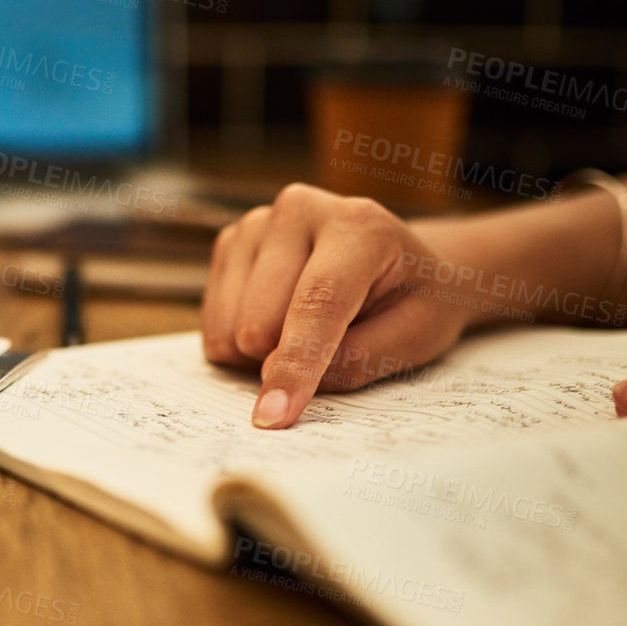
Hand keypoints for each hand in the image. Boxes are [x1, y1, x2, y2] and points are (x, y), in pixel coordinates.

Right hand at [201, 183, 470, 428]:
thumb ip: (352, 361)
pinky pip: (212, 324)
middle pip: (259, 321)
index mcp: (358, 225)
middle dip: (283, 358)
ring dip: (260, 353)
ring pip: (229, 326)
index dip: (295, 364)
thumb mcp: (413, 339)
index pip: (317, 302)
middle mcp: (297, 209)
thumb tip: (271, 377)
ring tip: (306, 331)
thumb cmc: (413, 302)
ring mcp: (256, 224)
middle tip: (330, 347)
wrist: (400, 261)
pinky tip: (278, 321)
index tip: (275, 416)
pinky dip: (242, 343)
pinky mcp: (229, 243)